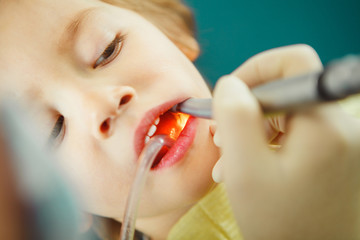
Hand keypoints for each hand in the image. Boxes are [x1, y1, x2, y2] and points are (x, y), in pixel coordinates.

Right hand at [213, 45, 359, 239]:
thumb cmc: (278, 224)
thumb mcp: (244, 169)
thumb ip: (235, 116)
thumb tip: (231, 84)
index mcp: (325, 126)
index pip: (294, 62)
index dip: (255, 70)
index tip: (228, 98)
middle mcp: (342, 127)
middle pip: (286, 90)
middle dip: (247, 109)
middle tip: (223, 140)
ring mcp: (342, 142)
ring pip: (287, 113)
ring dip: (253, 130)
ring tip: (230, 161)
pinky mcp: (334, 155)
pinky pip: (295, 132)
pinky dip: (268, 143)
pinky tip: (250, 167)